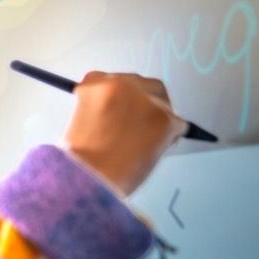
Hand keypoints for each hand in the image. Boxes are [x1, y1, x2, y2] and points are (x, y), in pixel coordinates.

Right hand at [64, 72, 185, 194]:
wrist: (89, 178)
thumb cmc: (81, 159)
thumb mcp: (82, 120)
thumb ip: (103, 108)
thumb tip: (123, 112)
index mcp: (96, 84)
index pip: (114, 80)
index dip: (121, 97)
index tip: (123, 108)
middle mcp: (121, 85)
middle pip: (145, 85)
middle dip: (144, 103)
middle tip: (140, 125)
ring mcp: (145, 101)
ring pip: (162, 103)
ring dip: (157, 118)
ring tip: (144, 141)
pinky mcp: (165, 119)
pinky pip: (177, 125)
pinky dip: (170, 137)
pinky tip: (154, 149)